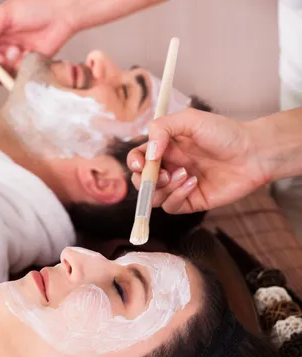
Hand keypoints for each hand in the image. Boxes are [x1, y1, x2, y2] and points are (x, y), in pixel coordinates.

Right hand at [0, 0, 75, 82]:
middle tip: (1, 58)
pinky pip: (16, 78)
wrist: (60, 16)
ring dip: (6, 68)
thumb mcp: (6, 14)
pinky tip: (27, 54)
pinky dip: (20, 69)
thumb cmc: (34, 8)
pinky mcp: (24, 69)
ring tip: (17, 51)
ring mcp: (11, 61)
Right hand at [127, 109, 267, 213]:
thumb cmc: (224, 133)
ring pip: (154, 197)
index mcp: (166, 147)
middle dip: (146, 180)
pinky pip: (171, 206)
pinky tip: (193, 182)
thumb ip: (162, 129)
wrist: (253, 153)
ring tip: (184, 174)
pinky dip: (178, 196)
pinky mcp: (190, 202)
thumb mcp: (190, 120)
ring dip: (164, 188)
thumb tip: (147, 153)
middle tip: (163, 173)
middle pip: (142, 182)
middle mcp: (170, 167)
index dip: (134, 163)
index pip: (139, 158)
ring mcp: (179, 186)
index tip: (139, 163)